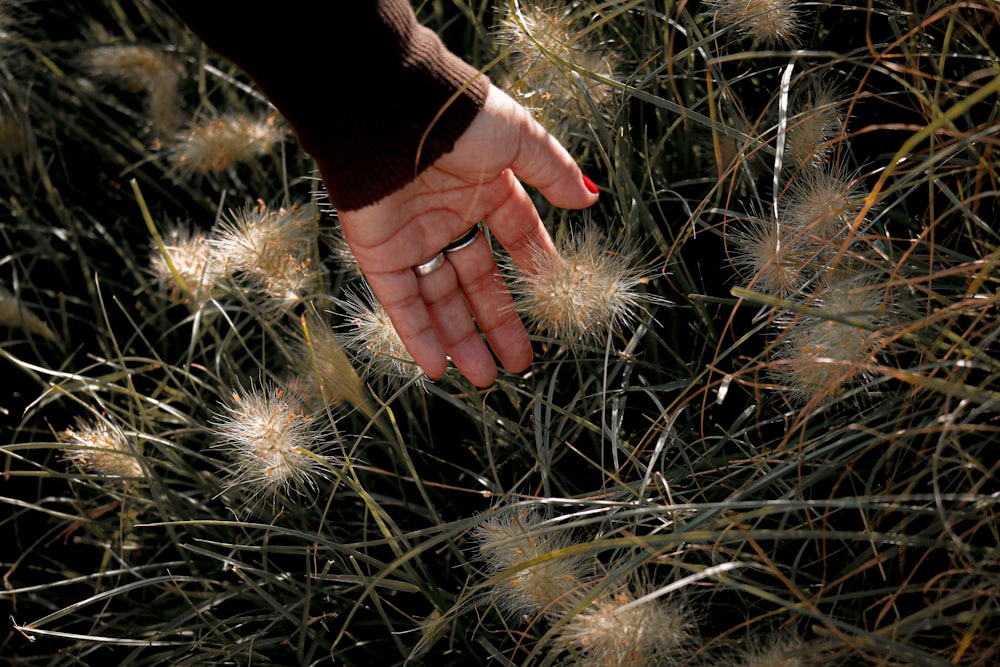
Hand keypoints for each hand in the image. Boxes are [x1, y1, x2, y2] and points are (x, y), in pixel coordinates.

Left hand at [338, 84, 598, 386]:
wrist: (387, 111)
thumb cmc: (457, 119)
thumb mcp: (518, 139)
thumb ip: (553, 170)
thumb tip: (589, 198)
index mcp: (484, 189)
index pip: (515, 239)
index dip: (534, 272)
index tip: (553, 306)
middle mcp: (449, 217)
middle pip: (478, 282)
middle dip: (498, 323)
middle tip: (519, 363)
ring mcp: (413, 238)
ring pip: (441, 300)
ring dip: (461, 340)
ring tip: (485, 378)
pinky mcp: (378, 254)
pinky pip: (401, 303)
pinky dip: (418, 336)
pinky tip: (438, 369)